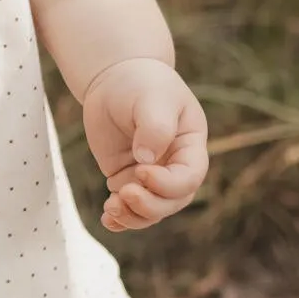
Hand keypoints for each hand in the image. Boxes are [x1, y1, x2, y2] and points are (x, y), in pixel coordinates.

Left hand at [81, 57, 208, 232]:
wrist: (116, 78)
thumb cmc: (143, 83)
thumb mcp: (153, 98)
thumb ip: (155, 127)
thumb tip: (146, 159)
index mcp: (190, 147)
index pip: (189, 178)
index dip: (168, 183)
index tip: (142, 170)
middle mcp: (174, 166)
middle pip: (171, 201)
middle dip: (150, 205)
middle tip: (124, 193)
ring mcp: (150, 175)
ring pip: (150, 210)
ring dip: (133, 216)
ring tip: (112, 208)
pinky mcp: (127, 177)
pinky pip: (128, 206)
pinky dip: (119, 217)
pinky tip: (108, 219)